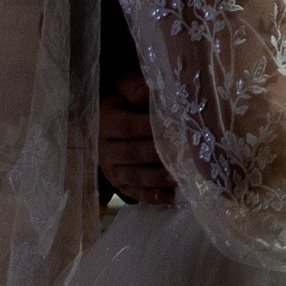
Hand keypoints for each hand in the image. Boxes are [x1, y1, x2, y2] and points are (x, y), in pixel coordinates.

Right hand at [99, 78, 173, 205]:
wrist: (102, 122)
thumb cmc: (120, 101)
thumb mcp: (121, 88)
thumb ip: (134, 87)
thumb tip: (150, 90)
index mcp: (106, 123)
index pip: (128, 127)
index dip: (149, 128)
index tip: (174, 127)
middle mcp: (105, 150)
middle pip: (133, 154)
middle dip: (158, 155)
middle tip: (183, 155)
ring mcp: (112, 170)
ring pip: (135, 176)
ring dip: (156, 179)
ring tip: (178, 178)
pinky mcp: (120, 185)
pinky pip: (136, 193)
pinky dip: (153, 196)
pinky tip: (171, 197)